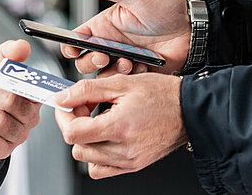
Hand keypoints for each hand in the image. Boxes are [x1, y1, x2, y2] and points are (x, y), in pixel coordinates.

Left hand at [54, 73, 186, 177]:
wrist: (189, 111)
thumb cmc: (161, 94)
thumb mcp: (121, 83)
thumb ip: (86, 90)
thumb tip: (61, 98)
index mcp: (119, 127)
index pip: (73, 133)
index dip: (64, 117)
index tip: (67, 106)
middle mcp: (124, 150)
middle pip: (77, 148)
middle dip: (75, 126)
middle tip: (86, 108)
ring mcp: (129, 161)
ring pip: (87, 159)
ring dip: (86, 140)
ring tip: (98, 121)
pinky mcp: (133, 166)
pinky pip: (101, 169)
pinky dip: (97, 155)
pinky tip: (105, 137)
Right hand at [65, 0, 190, 74]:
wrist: (192, 28)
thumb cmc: (164, 7)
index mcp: (104, 26)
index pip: (77, 39)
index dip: (71, 46)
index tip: (74, 48)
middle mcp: (110, 44)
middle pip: (85, 61)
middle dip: (91, 61)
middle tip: (104, 55)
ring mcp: (124, 59)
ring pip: (103, 74)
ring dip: (111, 71)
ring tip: (127, 61)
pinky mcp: (138, 72)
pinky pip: (124, 82)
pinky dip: (130, 77)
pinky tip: (141, 67)